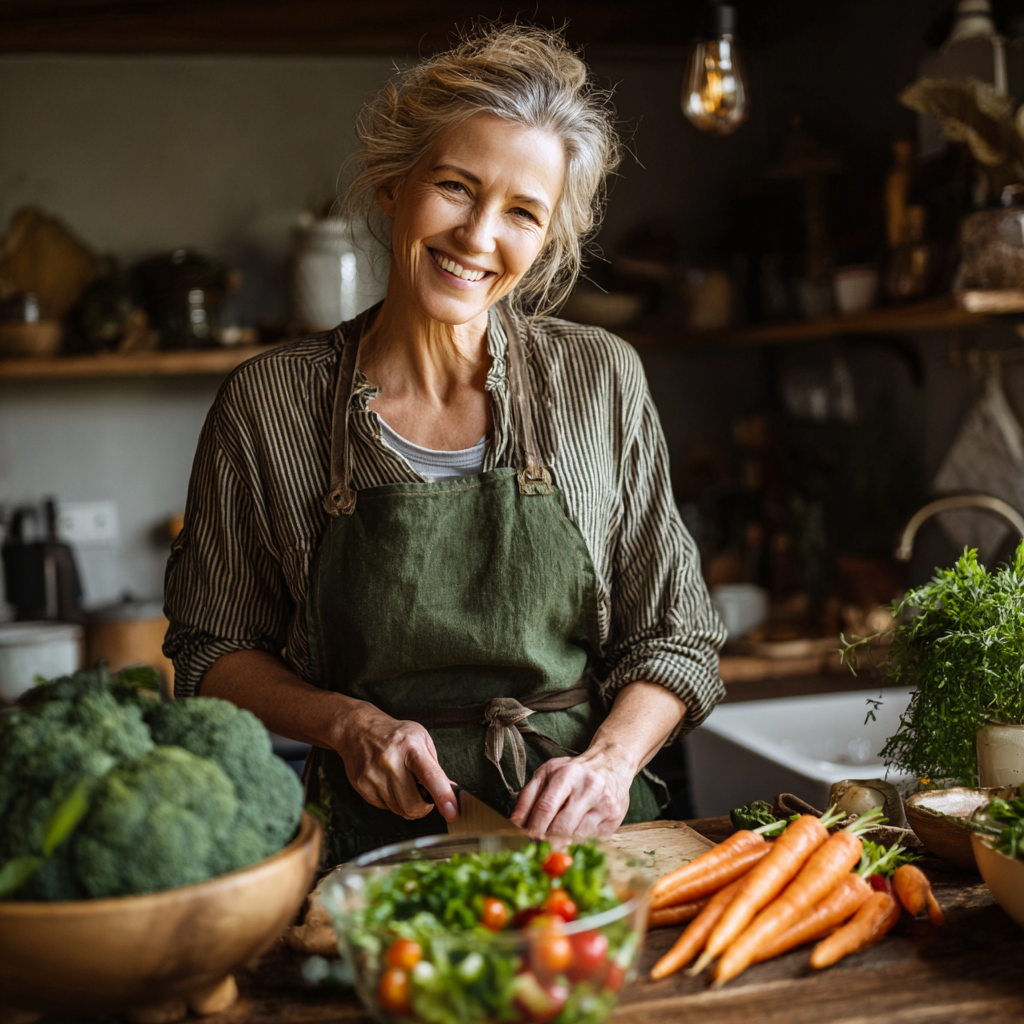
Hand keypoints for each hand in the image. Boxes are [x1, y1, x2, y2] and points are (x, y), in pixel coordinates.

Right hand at [334, 701, 456, 821]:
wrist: (359, 730)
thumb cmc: (395, 735)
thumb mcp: (421, 739)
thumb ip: (435, 767)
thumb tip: (450, 791)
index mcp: (410, 746)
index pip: (429, 776)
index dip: (443, 796)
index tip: (452, 812)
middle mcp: (390, 761)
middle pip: (413, 803)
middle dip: (424, 807)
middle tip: (425, 796)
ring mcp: (373, 775)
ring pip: (399, 809)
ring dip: (407, 804)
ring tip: (404, 784)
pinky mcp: (362, 786)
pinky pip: (385, 808)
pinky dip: (392, 802)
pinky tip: (389, 784)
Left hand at [509, 749, 631, 838]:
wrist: (610, 763)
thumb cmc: (573, 772)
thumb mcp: (547, 775)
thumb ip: (528, 797)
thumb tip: (515, 822)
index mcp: (567, 774)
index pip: (546, 807)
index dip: (534, 827)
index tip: (527, 837)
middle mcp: (589, 786)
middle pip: (562, 825)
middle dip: (547, 839)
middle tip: (541, 843)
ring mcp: (605, 802)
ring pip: (577, 836)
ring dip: (564, 841)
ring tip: (559, 836)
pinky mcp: (615, 816)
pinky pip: (593, 838)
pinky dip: (580, 840)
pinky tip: (577, 831)